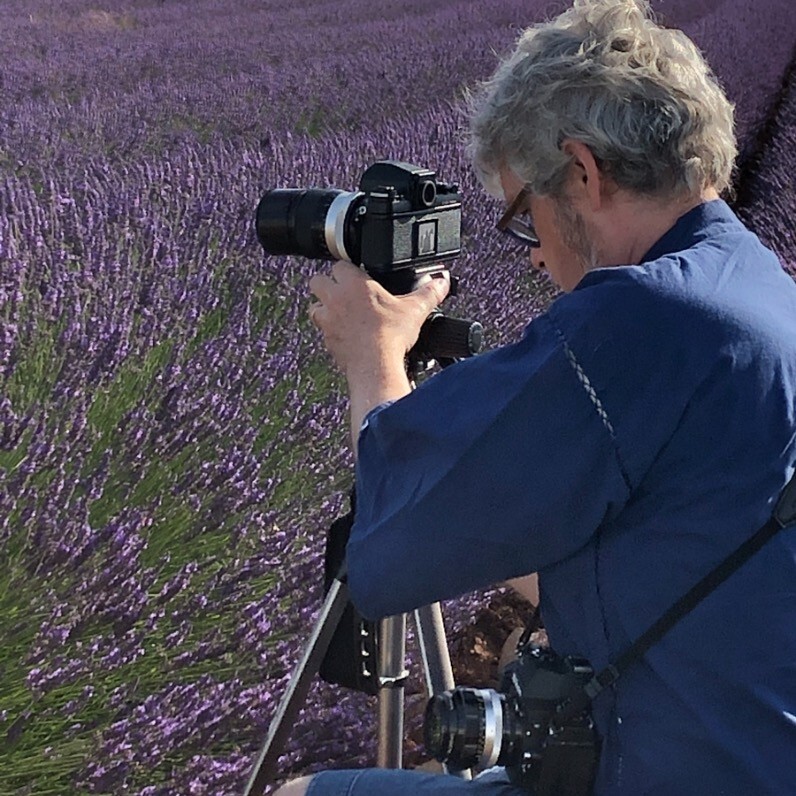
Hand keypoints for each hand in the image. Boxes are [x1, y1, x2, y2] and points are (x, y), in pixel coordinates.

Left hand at [308, 261, 450, 378]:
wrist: (376, 366)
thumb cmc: (390, 336)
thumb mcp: (415, 310)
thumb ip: (429, 292)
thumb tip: (441, 282)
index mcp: (354, 284)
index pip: (340, 264)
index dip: (349, 269)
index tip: (359, 275)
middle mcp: (335, 299)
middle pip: (317, 280)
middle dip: (328, 284)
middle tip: (344, 292)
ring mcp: (327, 320)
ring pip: (314, 306)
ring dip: (323, 308)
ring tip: (341, 314)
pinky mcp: (327, 341)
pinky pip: (322, 331)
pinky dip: (331, 332)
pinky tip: (346, 336)